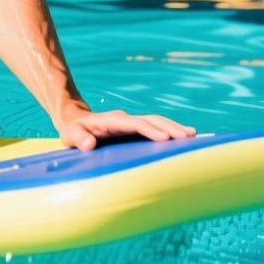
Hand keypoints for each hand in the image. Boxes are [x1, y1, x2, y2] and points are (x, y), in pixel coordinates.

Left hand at [55, 107, 195, 151]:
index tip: (165, 138)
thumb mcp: (71, 134)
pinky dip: (169, 131)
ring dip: (173, 127)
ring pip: (156, 122)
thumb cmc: (73, 131)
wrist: (75, 122)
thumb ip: (79, 138)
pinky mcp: (135, 130)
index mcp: (113, 120)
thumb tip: (90, 144)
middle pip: (151, 120)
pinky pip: (155, 128)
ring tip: (192, 135)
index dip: (150, 130)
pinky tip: (183, 138)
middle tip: (188, 136)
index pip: (135, 124)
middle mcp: (125, 119)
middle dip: (169, 127)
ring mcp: (131, 123)